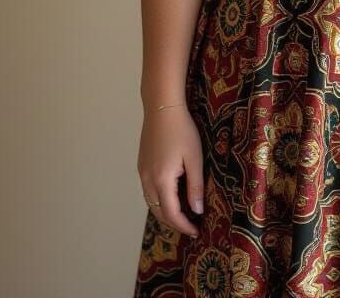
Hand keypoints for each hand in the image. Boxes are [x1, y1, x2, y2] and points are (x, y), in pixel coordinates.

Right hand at [137, 105, 204, 237]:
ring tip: (183, 214)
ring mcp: (142, 173)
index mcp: (162, 181)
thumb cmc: (182, 131)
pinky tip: (171, 195)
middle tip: (191, 226)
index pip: (171, 214)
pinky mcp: (141, 165)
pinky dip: (159, 200)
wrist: (162, 108)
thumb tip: (197, 210)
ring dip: (165, 212)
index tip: (196, 231)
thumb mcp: (195, 158)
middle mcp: (148, 180)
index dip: (184, 225)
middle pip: (158, 212)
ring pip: (151, 203)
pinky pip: (148, 191)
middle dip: (174, 222)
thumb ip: (195, 186)